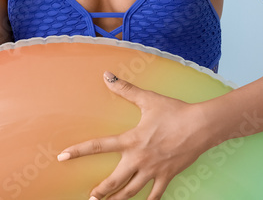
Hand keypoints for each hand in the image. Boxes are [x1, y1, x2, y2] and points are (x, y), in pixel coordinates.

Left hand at [57, 71, 212, 199]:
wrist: (201, 126)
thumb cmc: (174, 112)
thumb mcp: (148, 99)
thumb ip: (126, 89)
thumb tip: (107, 75)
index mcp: (131, 140)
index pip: (99, 146)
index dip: (78, 151)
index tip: (62, 157)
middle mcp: (139, 158)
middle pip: (114, 180)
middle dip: (101, 192)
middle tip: (90, 199)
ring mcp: (153, 170)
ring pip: (131, 191)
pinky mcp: (167, 176)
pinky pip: (155, 195)